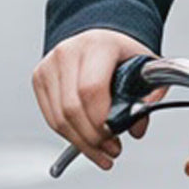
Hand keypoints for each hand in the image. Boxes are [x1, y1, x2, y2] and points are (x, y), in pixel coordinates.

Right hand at [32, 29, 163, 169]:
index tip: (116, 135)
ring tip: (101, 152)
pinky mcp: (39, 79)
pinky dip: (69, 136)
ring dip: (81, 142)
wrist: (99, 36)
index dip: (101, 118)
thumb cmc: (122, 52)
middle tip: (111, 150)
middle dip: (93, 137)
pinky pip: (51, 118)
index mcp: (98, 45)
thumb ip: (150, 95)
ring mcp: (50, 65)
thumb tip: (137, 127)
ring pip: (58, 118)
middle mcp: (69, 52)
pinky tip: (86, 143)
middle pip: (72, 108)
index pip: (92, 88)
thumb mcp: (145, 66)